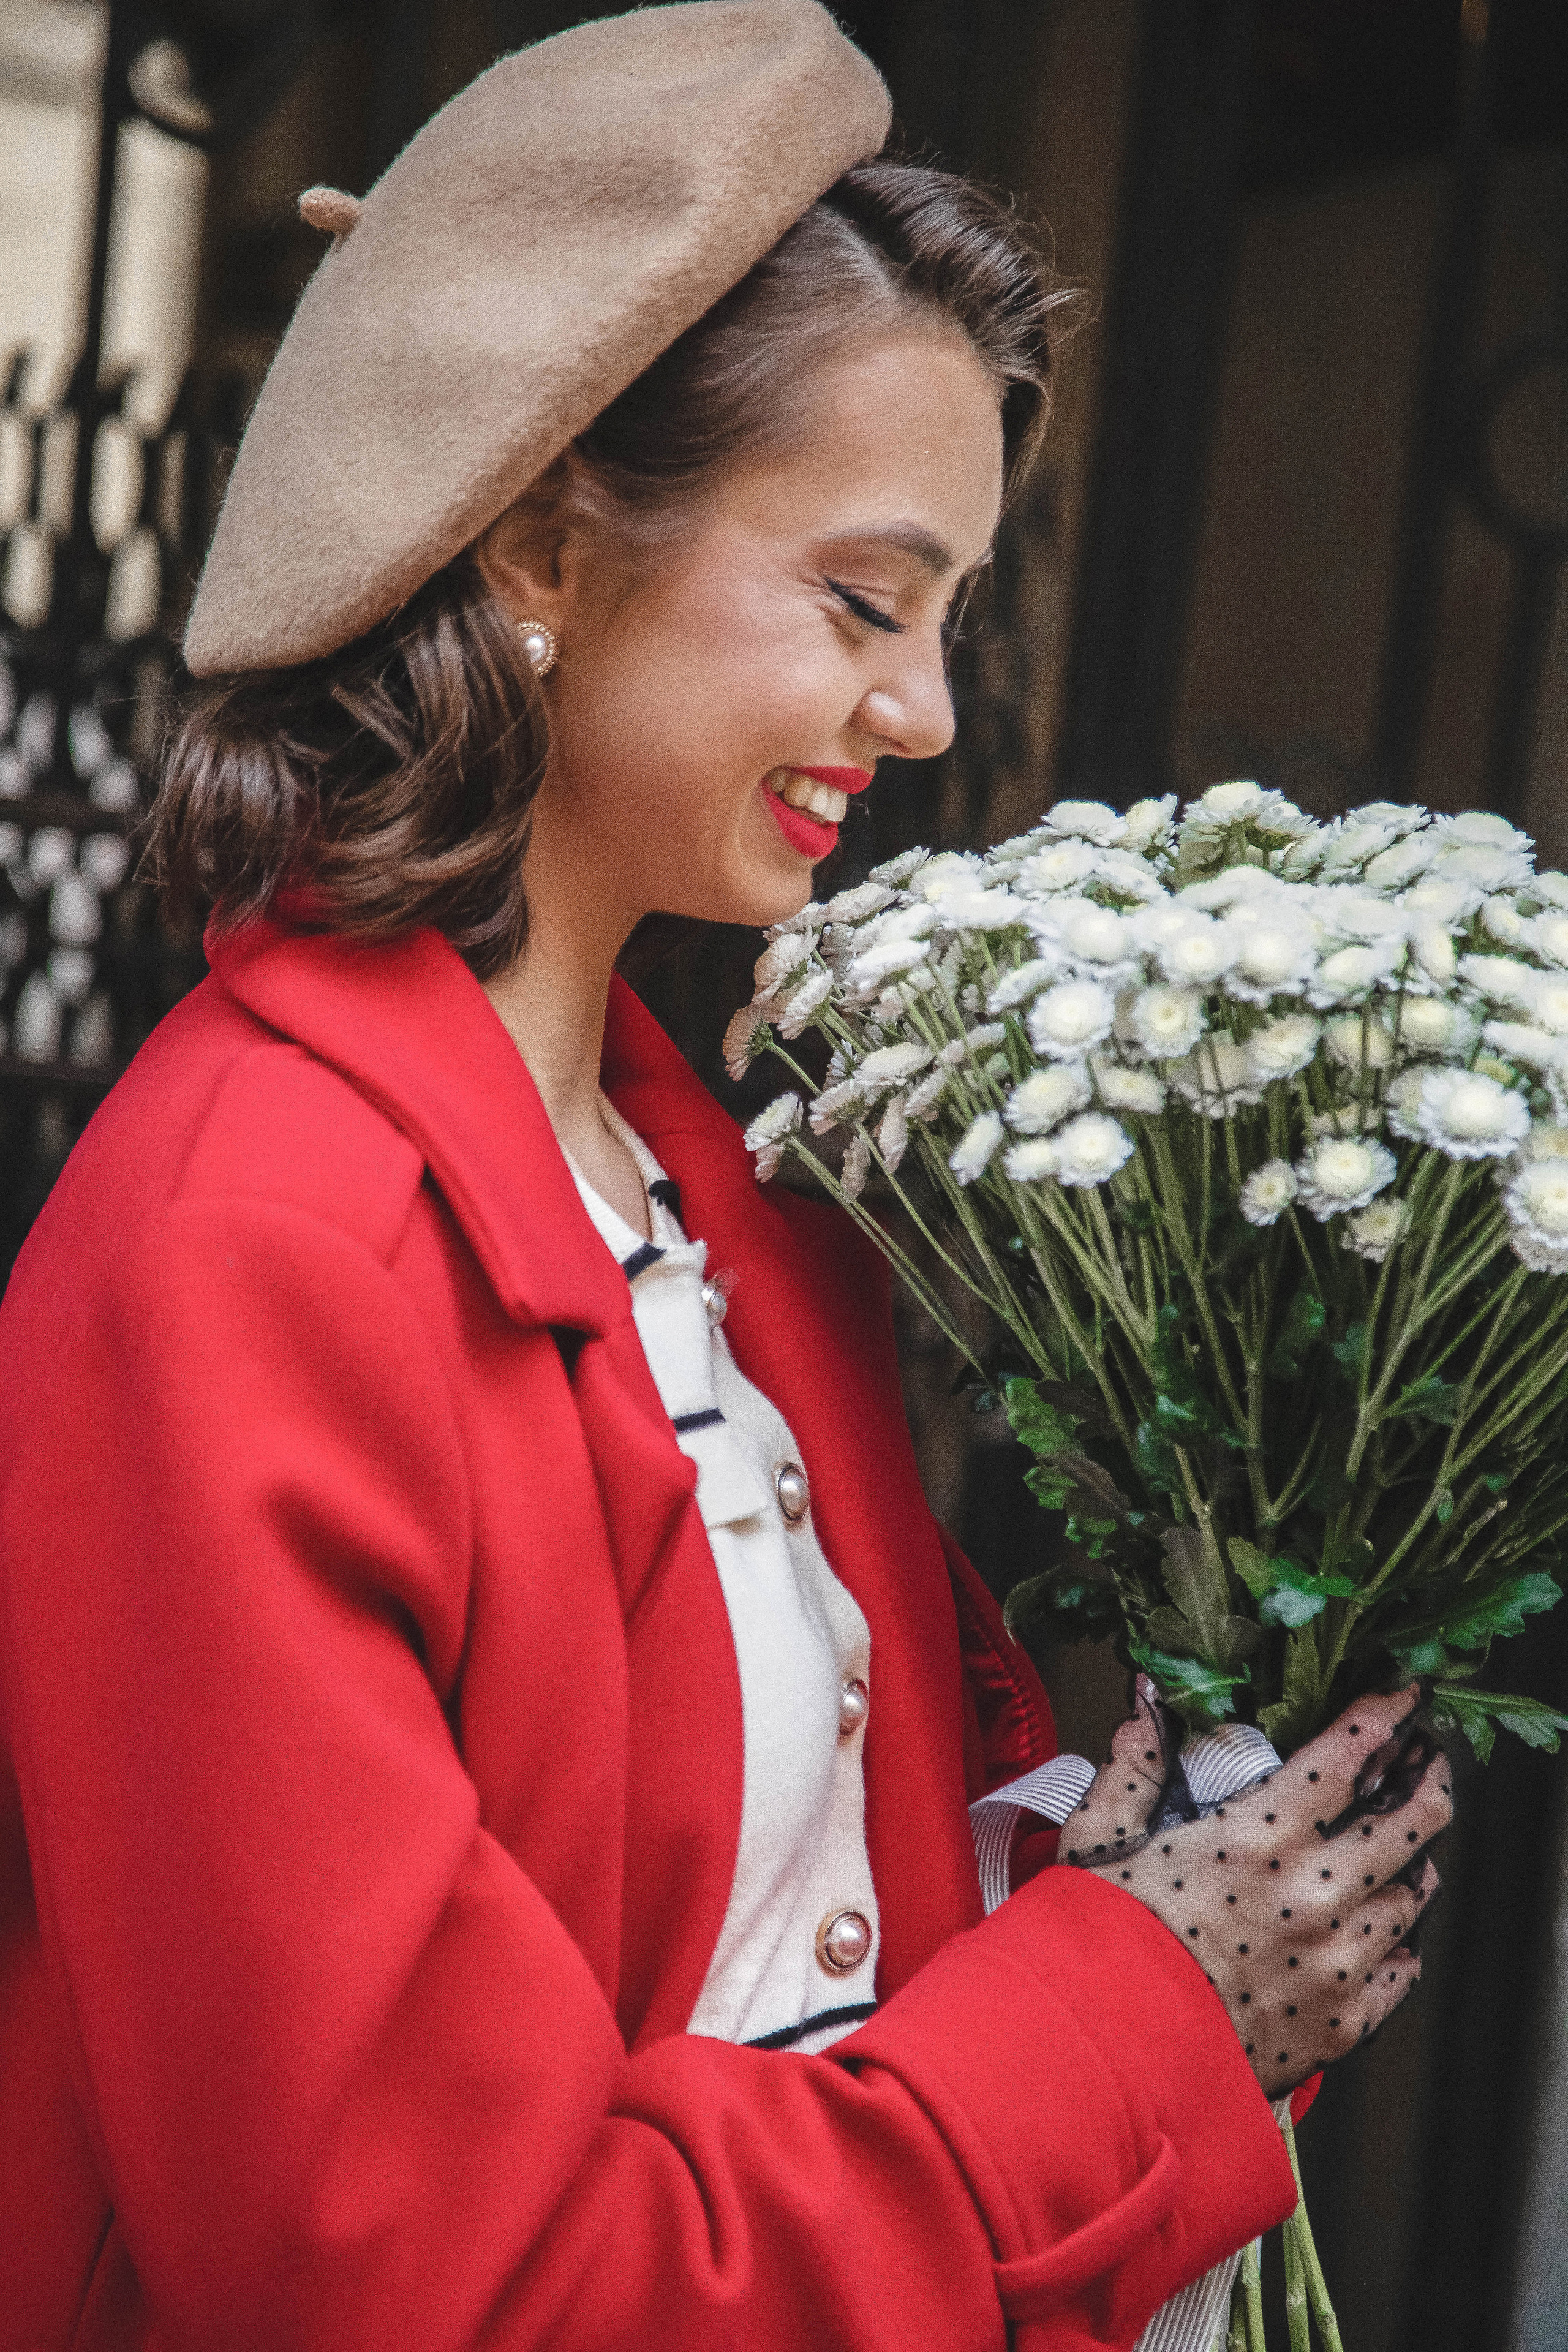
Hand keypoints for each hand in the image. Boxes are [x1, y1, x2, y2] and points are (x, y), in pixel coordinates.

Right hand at [1063, 1680, 1451, 2096]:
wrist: (1107, 2061)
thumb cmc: (1102, 1947)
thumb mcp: (1099, 1840)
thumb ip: (1133, 1764)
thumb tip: (1146, 1700)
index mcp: (1258, 1839)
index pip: (1347, 1756)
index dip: (1384, 1716)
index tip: (1402, 1695)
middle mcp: (1314, 1896)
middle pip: (1411, 1822)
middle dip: (1429, 1781)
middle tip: (1426, 1763)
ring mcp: (1338, 1963)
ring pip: (1413, 1898)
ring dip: (1412, 1864)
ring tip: (1404, 1849)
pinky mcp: (1343, 2023)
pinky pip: (1400, 1973)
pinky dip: (1398, 1945)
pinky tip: (1384, 1933)